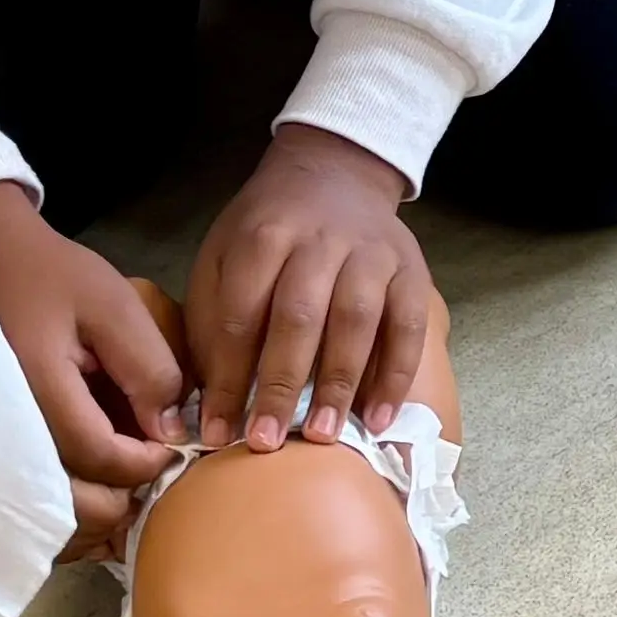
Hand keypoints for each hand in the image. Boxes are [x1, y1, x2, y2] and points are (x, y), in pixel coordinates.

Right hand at [0, 182, 182, 554]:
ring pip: (42, 504)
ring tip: (124, 472)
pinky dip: (60, 494)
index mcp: (34, 388)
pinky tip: (89, 469)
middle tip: (148, 469)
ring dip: (89, 502)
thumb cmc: (49, 275)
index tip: (172, 449)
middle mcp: (1, 426)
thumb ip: (148, 367)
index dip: (145, 463)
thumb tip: (169, 430)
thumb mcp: (113, 305)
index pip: (97, 455)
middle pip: (65, 499)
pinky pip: (22, 490)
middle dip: (118, 496)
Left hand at [187, 124, 434, 452]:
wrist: (333, 174)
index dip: (228, 377)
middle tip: (266, 442)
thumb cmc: (267, 230)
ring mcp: (372, 254)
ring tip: (323, 437)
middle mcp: (320, 241)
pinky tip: (379, 419)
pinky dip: (396, 375)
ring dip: (340, 384)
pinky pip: (409, 327)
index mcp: (263, 236)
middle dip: (281, 385)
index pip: (242, 314)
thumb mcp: (222, 256)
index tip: (217, 432)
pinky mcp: (412, 270)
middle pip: (300, 317)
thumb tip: (205, 401)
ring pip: (358, 321)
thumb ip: (213, 319)